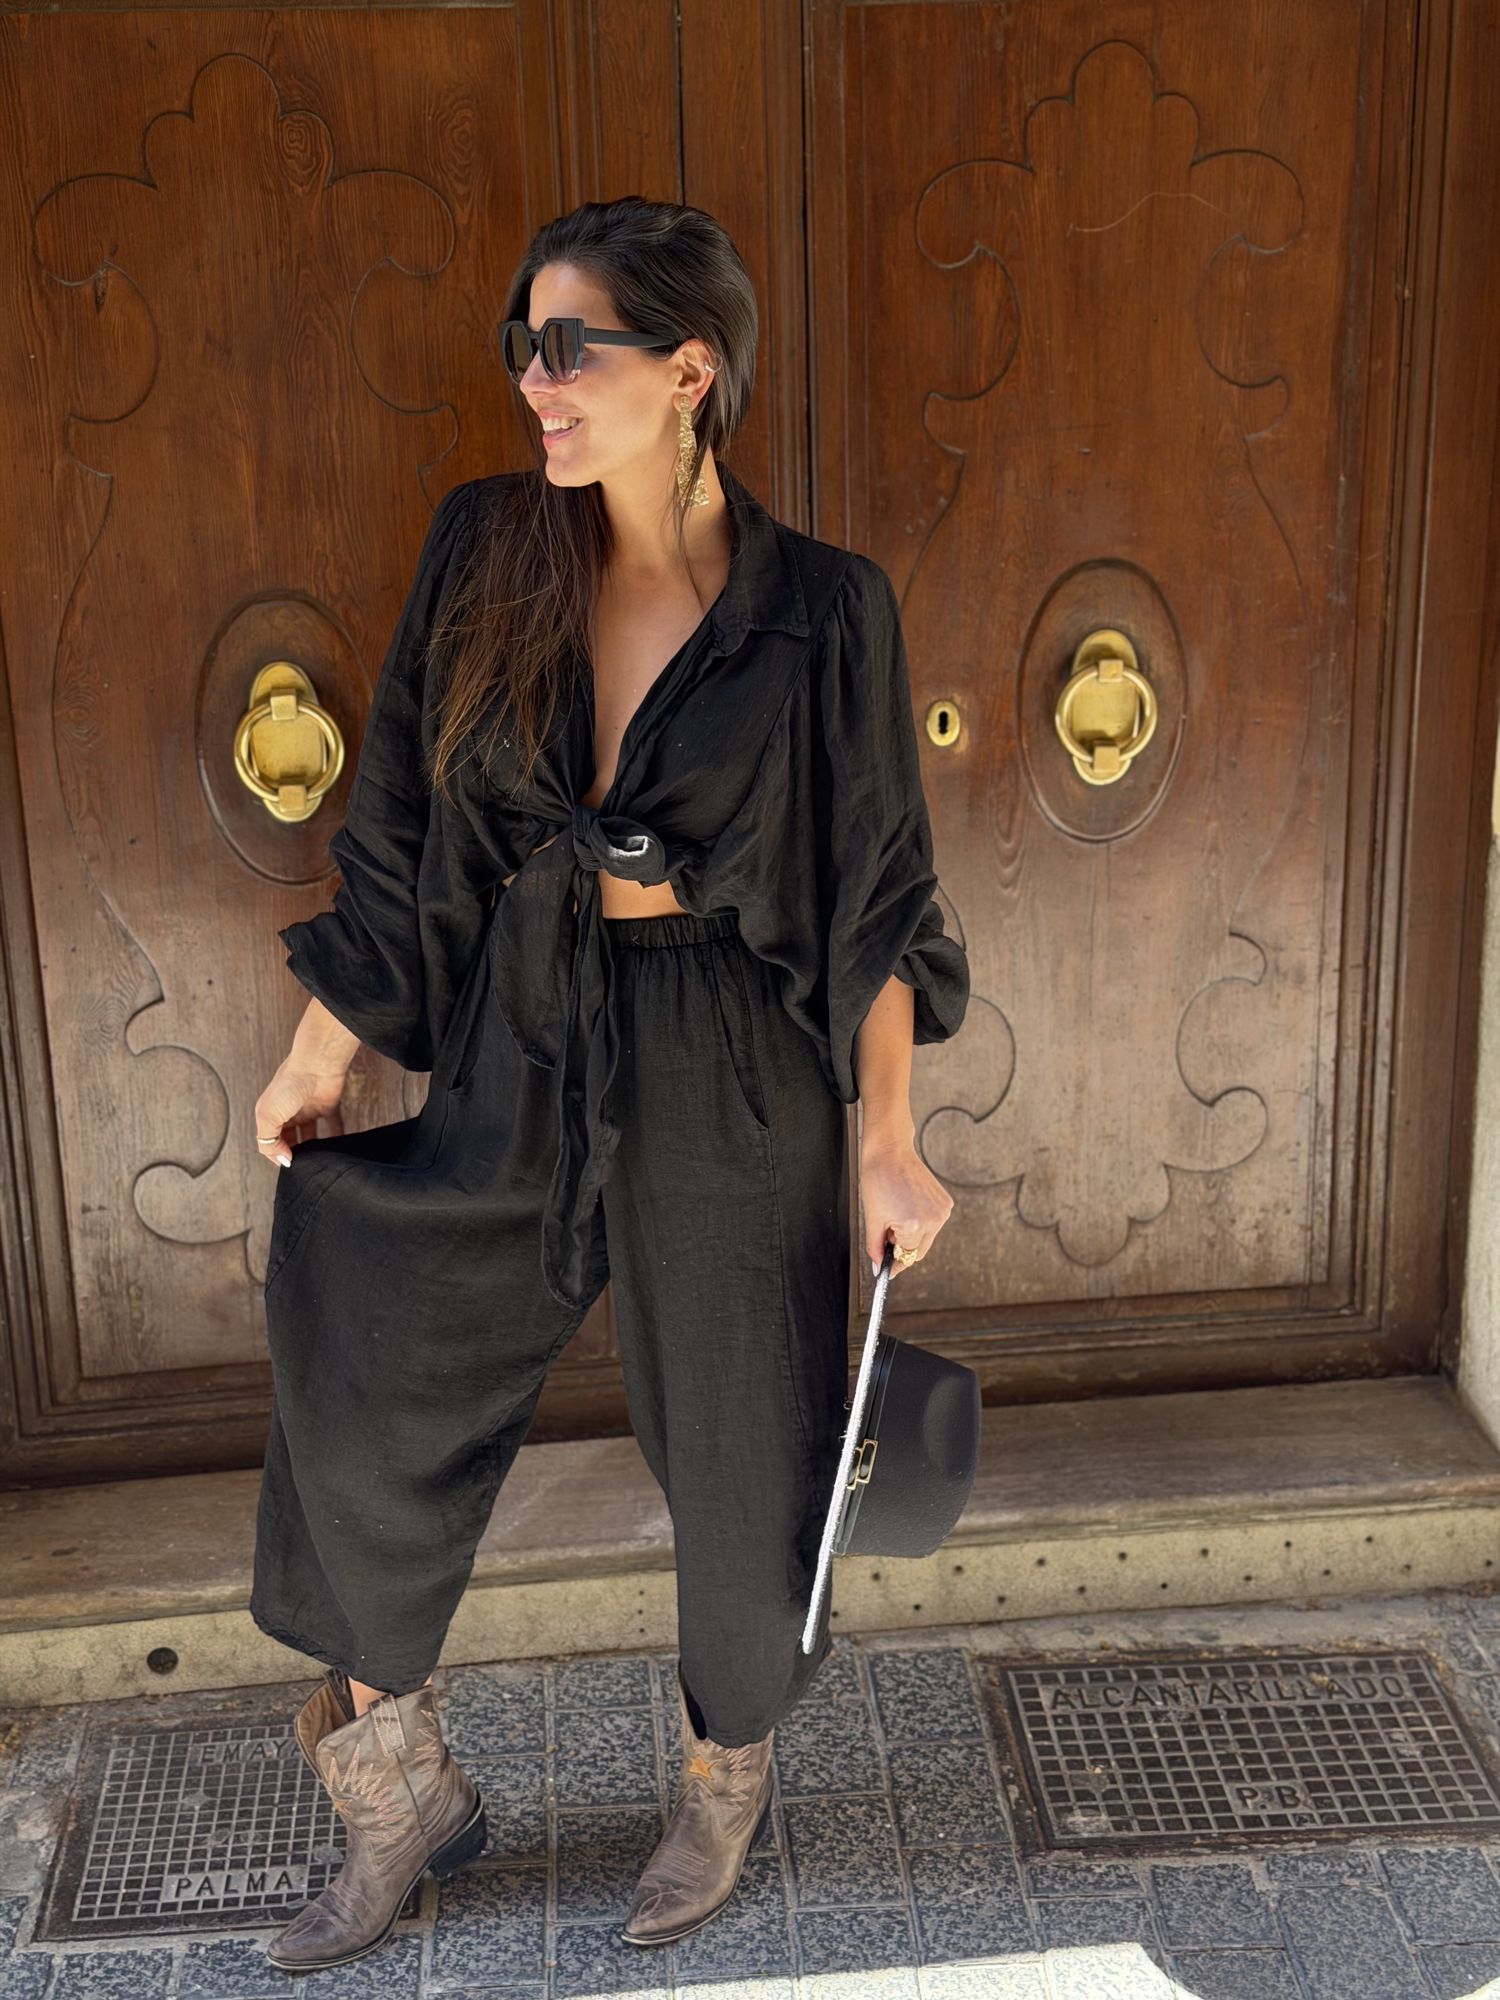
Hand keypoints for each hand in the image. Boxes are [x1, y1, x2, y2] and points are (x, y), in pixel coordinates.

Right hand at [254, 1019, 352, 1167]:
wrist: (317, 1063)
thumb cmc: (289, 1084)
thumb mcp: (268, 1115)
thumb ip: (268, 1140)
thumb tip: (282, 1159)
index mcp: (270, 1114)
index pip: (269, 1141)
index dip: (276, 1155)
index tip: (289, 1165)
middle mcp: (288, 1113)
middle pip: (289, 1139)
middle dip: (294, 1153)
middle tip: (304, 1166)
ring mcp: (308, 1109)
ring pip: (310, 1135)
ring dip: (314, 1148)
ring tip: (319, 1160)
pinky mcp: (328, 1106)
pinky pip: (333, 1125)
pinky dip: (336, 1136)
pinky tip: (338, 1147)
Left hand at [857, 1124, 954, 1278]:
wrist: (890, 1152)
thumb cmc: (878, 1180)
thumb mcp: (872, 1218)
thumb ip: (876, 1247)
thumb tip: (877, 1267)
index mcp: (914, 1226)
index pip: (906, 1257)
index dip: (894, 1262)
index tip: (888, 1268)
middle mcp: (933, 1220)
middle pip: (919, 1250)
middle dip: (903, 1246)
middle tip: (887, 1231)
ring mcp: (942, 1211)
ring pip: (926, 1238)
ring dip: (912, 1234)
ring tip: (897, 1212)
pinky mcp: (946, 1203)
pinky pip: (932, 1223)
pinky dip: (921, 1222)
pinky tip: (908, 1204)